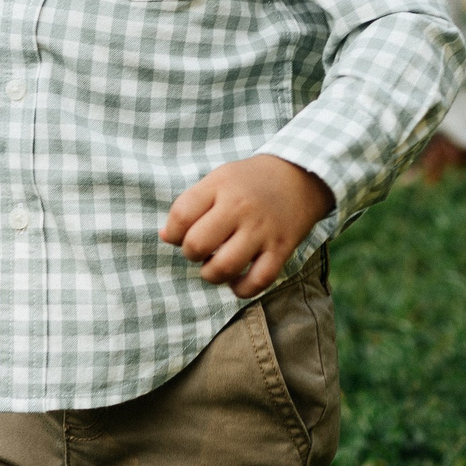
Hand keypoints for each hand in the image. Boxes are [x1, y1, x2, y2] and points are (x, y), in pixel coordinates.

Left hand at [161, 155, 335, 298]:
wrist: (300, 176)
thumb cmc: (249, 181)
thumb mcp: (217, 180)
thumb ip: (190, 205)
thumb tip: (165, 236)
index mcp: (219, 186)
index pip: (181, 215)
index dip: (172, 233)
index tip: (179, 236)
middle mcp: (240, 207)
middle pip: (198, 244)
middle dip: (191, 254)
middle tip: (199, 251)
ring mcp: (261, 230)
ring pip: (225, 267)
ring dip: (211, 275)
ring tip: (215, 266)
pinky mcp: (281, 249)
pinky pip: (258, 281)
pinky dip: (242, 289)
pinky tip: (236, 280)